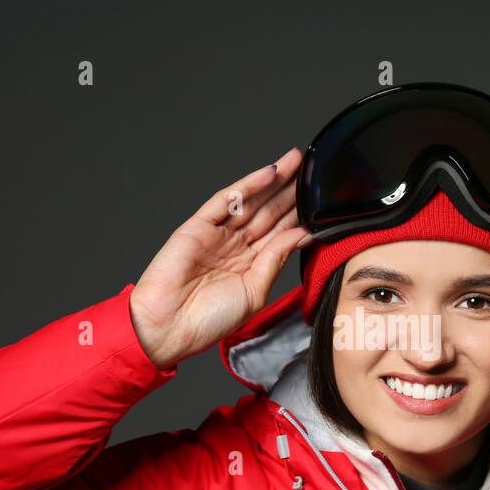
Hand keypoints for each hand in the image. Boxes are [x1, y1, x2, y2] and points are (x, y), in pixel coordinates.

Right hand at [129, 147, 311, 368]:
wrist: (169, 327)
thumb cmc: (209, 320)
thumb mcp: (254, 292)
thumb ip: (275, 260)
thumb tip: (302, 235)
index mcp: (249, 265)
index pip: (279, 233)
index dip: (299, 215)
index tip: (320, 200)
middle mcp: (235, 247)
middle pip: (268, 213)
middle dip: (290, 192)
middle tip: (311, 171)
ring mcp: (217, 234)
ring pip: (251, 202)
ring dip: (274, 182)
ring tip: (297, 162)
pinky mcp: (197, 226)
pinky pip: (225, 200)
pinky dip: (248, 185)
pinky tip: (270, 173)